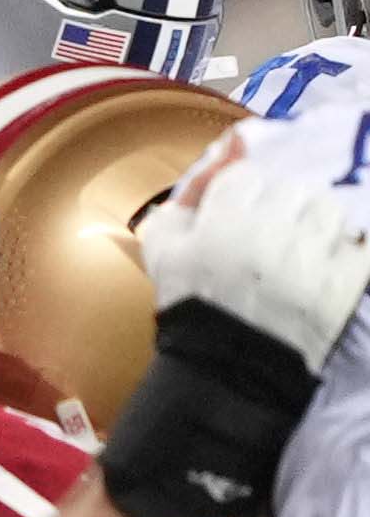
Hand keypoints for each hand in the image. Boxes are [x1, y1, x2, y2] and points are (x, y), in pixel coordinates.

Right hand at [143, 118, 369, 372]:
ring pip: (327, 209)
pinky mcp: (346, 282)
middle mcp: (269, 236)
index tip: (235, 223)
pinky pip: (357, 245)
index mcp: (220, 226)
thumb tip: (232, 145)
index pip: (245, 176)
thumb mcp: (164, 249)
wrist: (227, 371)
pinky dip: (344, 252)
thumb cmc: (192, 305)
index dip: (240, 197)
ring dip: (315, 224)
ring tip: (300, 249)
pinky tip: (323, 267)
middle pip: (290, 187)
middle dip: (281, 208)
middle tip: (269, 237)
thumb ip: (189, 194)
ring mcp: (312, 259)